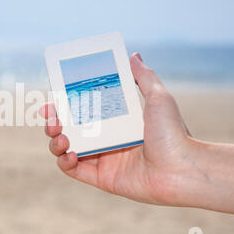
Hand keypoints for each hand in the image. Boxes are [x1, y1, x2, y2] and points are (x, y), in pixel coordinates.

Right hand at [39, 53, 193, 205]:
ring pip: (67, 148)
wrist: (183, 169)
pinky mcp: (102, 178)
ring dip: (55, 141)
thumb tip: (133, 55)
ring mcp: (103, 158)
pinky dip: (64, 162)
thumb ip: (144, 76)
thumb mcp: (158, 98)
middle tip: (50, 116)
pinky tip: (68, 154)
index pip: (84, 109)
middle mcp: (107, 138)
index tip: (54, 97)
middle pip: (70, 128)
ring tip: (60, 135)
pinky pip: (74, 170)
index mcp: (117, 120)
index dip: (66, 104)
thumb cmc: (174, 133)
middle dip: (54, 122)